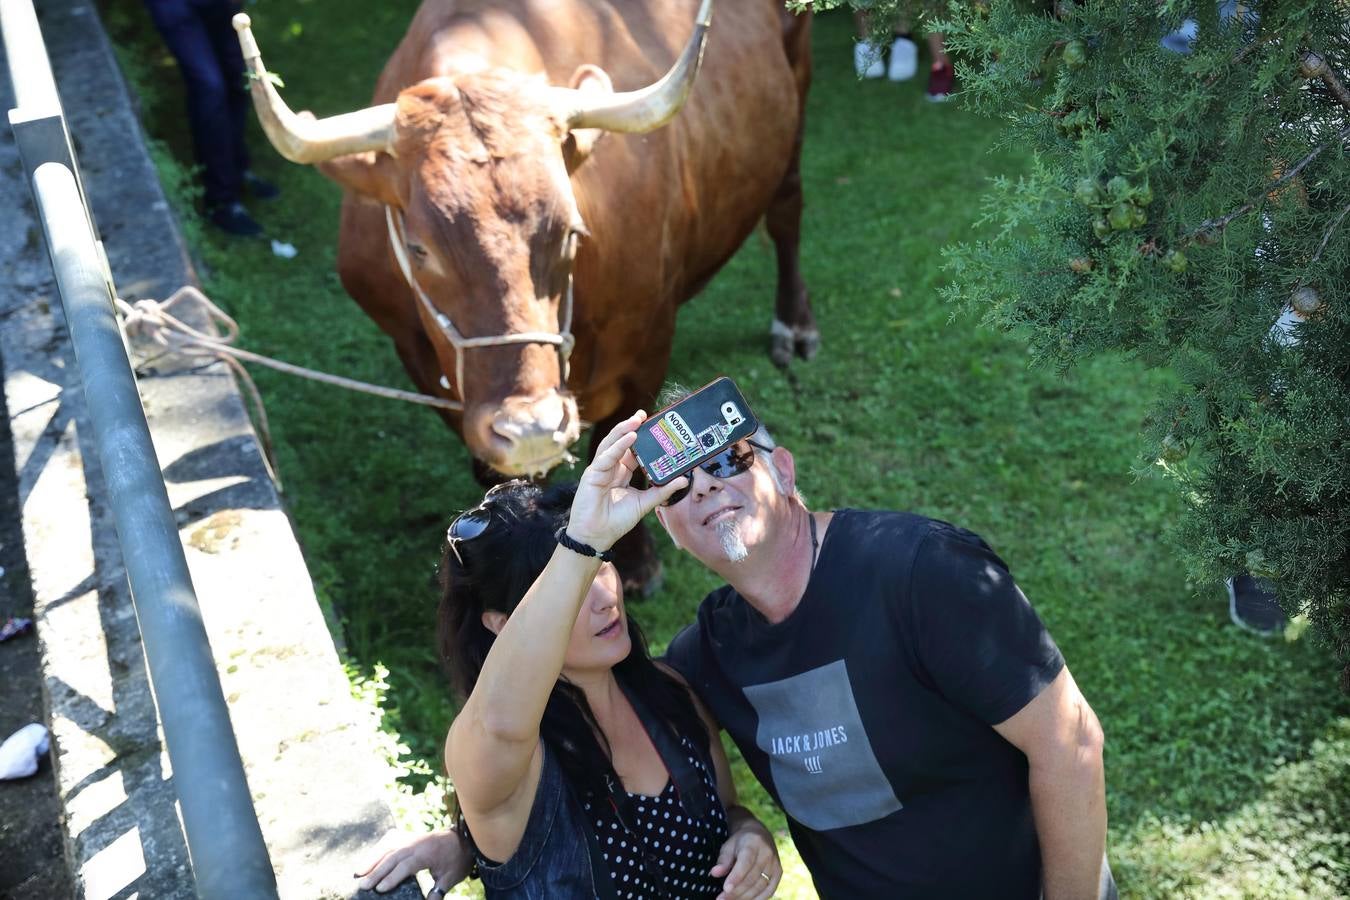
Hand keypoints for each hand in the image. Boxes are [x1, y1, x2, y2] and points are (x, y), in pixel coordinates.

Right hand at [354, 830, 469, 894]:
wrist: (465, 839)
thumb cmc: (457, 860)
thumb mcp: (450, 878)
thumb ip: (437, 892)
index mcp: (427, 853)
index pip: (406, 865)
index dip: (392, 877)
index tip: (380, 889)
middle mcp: (416, 843)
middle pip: (392, 856)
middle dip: (376, 871)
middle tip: (363, 885)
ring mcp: (411, 838)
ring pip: (388, 846)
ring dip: (372, 858)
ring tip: (358, 872)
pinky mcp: (409, 836)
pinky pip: (390, 840)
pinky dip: (378, 848)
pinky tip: (369, 858)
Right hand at [566, 411, 687, 550]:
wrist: (597, 536)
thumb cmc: (616, 521)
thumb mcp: (645, 503)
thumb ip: (662, 490)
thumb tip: (684, 480)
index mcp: (621, 473)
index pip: (631, 450)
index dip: (641, 437)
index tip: (652, 425)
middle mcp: (610, 468)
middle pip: (620, 442)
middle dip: (630, 426)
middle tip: (643, 414)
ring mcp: (600, 469)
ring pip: (611, 444)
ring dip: (624, 430)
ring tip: (638, 420)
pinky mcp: (592, 474)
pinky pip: (606, 456)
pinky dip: (618, 446)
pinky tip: (630, 437)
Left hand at [710, 818, 780, 899]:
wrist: (759, 835)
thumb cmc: (740, 842)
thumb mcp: (729, 846)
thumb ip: (723, 860)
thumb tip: (714, 873)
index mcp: (753, 843)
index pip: (746, 863)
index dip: (736, 877)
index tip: (725, 889)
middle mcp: (767, 854)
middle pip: (752, 878)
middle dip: (736, 892)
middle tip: (721, 899)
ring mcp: (775, 864)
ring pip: (760, 887)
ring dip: (744, 898)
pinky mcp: (778, 873)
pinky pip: (769, 891)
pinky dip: (757, 899)